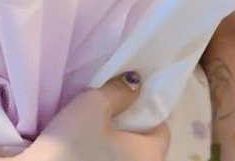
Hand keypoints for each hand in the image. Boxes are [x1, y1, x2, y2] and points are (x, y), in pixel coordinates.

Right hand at [21, 75, 169, 160]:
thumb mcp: (93, 105)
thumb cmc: (73, 144)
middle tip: (109, 100)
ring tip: (93, 119)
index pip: (161, 126)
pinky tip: (83, 141)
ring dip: (113, 136)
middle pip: (143, 141)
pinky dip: (101, 150)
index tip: (129, 90)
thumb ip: (119, 90)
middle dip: (128, 120)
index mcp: (150, 156)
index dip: (146, 104)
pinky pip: (109, 160)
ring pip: (124, 153)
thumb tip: (136, 82)